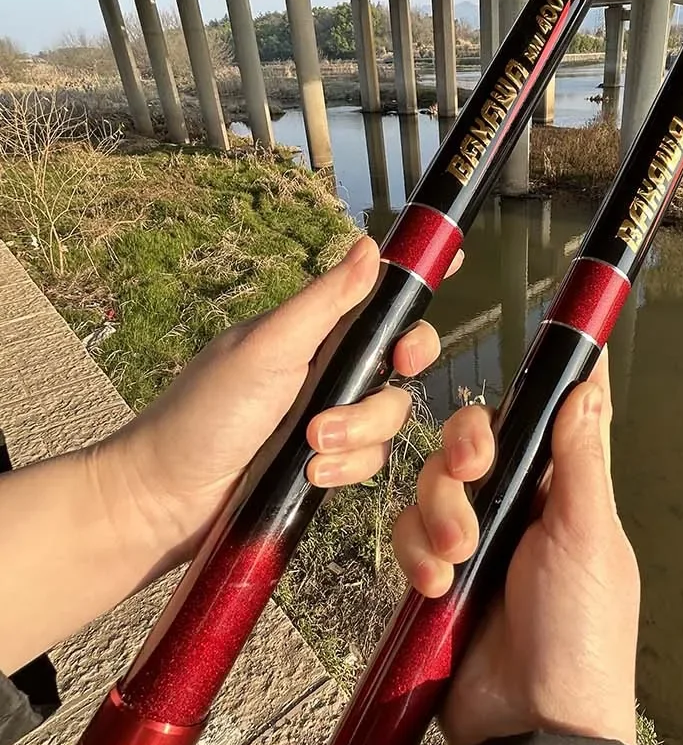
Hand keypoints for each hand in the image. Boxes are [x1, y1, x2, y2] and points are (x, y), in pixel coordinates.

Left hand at [98, 235, 455, 579]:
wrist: (168, 499)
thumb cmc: (204, 412)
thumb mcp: (268, 348)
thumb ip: (325, 302)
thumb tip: (371, 245)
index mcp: (312, 329)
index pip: (374, 295)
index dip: (414, 283)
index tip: (454, 267)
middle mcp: (326, 366)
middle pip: (400, 355)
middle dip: (400, 367)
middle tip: (395, 365)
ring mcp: (328, 415)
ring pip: (390, 413)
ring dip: (360, 431)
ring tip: (313, 446)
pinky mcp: (328, 462)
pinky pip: (371, 459)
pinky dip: (348, 467)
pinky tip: (313, 475)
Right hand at [392, 354, 639, 744]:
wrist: (531, 730)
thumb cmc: (580, 635)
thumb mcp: (588, 538)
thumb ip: (580, 459)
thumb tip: (591, 383)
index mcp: (567, 495)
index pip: (543, 423)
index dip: (527, 398)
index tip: (524, 373)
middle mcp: (519, 511)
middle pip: (472, 443)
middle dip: (462, 452)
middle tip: (471, 469)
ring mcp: (473, 544)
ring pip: (433, 486)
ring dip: (438, 514)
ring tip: (458, 558)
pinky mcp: (434, 577)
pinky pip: (406, 535)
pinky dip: (415, 555)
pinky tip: (435, 588)